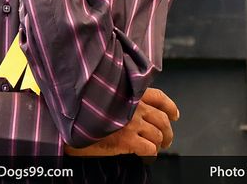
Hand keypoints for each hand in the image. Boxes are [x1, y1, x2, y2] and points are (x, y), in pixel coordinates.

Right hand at [64, 88, 179, 156]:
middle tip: (166, 138)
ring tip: (158, 147)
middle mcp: (134, 106)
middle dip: (168, 131)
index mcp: (130, 93)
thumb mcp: (106, 97)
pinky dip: (151, 152)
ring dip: (160, 143)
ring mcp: (132, 123)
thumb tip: (139, 108)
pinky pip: (150, 148)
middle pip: (163, 119)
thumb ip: (123, 98)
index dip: (170, 107)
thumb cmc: (86, 110)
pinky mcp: (128, 139)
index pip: (159, 97)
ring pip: (158, 134)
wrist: (72, 126)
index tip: (174, 115)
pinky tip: (146, 154)